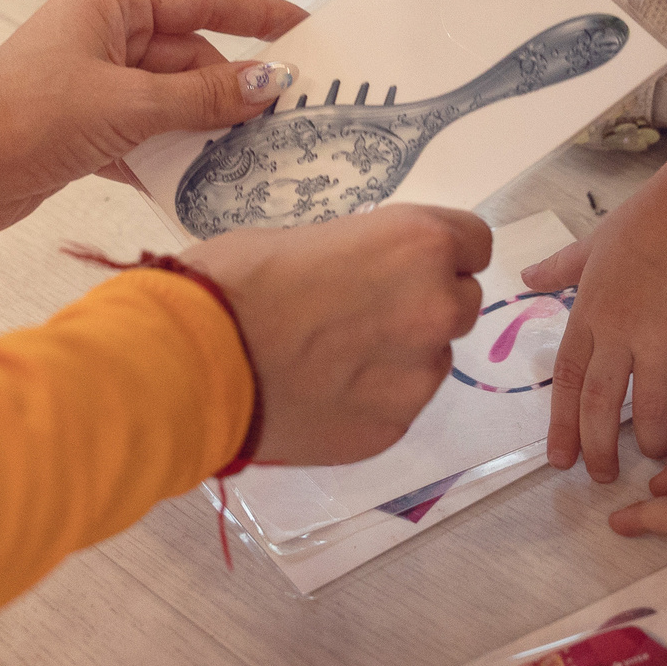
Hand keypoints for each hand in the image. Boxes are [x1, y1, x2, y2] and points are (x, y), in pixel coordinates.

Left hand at [0, 0, 304, 235]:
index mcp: (112, 2)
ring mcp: (98, 81)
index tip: (307, 28)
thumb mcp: (125, 105)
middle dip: (234, 89)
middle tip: (291, 119)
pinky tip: (207, 184)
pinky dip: (173, 157)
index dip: (258, 12)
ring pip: (174, 100)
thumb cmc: (24, 117)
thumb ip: (201, 98)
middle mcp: (107, 33)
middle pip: (193, 55)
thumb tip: (266, 84)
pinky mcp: (88, 127)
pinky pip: (150, 134)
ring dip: (207, 129)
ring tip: (261, 156)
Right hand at [188, 206, 492, 464]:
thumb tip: (371, 275)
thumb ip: (364, 256)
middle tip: (362, 312)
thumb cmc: (235, 279)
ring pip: (430, 360)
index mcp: (418, 245)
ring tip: (330, 359)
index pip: (475, 243)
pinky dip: (369, 399)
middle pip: (461, 303)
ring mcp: (417, 377)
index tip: (406, 263)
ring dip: (398, 356)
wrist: (191, 363)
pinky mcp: (391, 429)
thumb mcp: (309, 237)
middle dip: (423, 304)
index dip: (440, 252)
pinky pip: (396, 405)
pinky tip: (319, 393)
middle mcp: (434, 308)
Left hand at [522, 181, 666, 480]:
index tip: (560, 459)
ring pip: (651, 407)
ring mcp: (666, 338)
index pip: (568, 378)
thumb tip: (526, 277)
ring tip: (654, 459)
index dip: (562, 423)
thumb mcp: (594, 244)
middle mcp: (622, 331)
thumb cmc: (651, 219)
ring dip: (651, 440)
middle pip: (601, 403)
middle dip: (598, 447)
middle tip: (601, 477)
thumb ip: (561, 269)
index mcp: (591, 312)